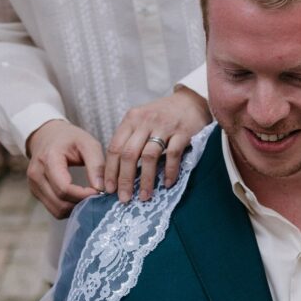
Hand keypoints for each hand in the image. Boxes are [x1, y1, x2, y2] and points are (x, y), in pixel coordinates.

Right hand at [26, 120, 104, 218]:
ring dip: (75, 208)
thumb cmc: (70, 138)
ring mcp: (33, 185)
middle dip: (82, 203)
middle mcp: (36, 175)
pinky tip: (80, 198)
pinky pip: (54, 208)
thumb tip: (101, 188)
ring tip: (90, 198)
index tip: (100, 192)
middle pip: (60, 202)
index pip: (64, 188)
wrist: (47, 135)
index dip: (84, 195)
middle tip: (98, 197)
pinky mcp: (36, 192)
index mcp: (48, 160)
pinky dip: (69, 207)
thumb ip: (96, 165)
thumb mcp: (88, 144)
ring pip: (56, 209)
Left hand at [104, 88, 211, 202]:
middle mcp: (145, 121)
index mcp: (131, 119)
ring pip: (149, 157)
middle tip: (124, 198)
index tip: (108, 189)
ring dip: (146, 180)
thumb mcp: (142, 120)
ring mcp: (164, 126)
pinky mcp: (183, 132)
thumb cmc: (164, 115)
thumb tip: (118, 170)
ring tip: (144, 196)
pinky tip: (167, 183)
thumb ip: (130, 138)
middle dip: (125, 179)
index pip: (115, 148)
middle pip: (129, 154)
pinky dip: (169, 172)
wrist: (191, 101)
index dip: (110, 171)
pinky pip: (172, 155)